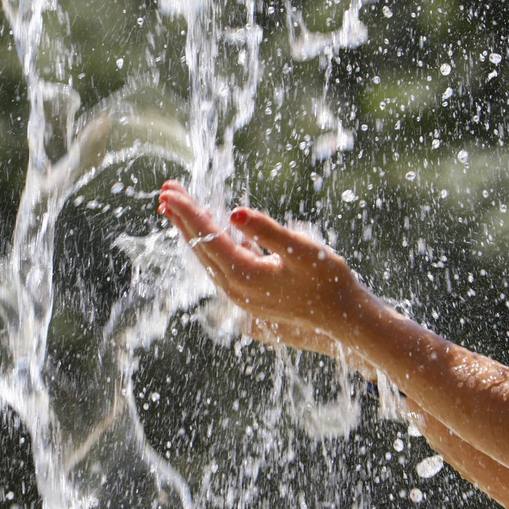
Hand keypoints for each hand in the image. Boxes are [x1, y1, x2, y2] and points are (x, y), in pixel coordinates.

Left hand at [156, 180, 372, 343]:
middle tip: (164, 190)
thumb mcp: (302, 250)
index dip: (188, 211)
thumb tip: (234, 211)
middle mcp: (235, 288)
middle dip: (181, 217)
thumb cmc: (328, 281)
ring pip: (207, 256)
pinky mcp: (249, 294)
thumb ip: (268, 230)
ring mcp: (240, 294)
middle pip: (200, 247)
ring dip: (192, 230)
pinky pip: (221, 263)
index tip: (169, 191)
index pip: (207, 236)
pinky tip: (210, 228)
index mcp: (244, 275)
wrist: (343, 318)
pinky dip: (210, 242)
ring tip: (176, 207)